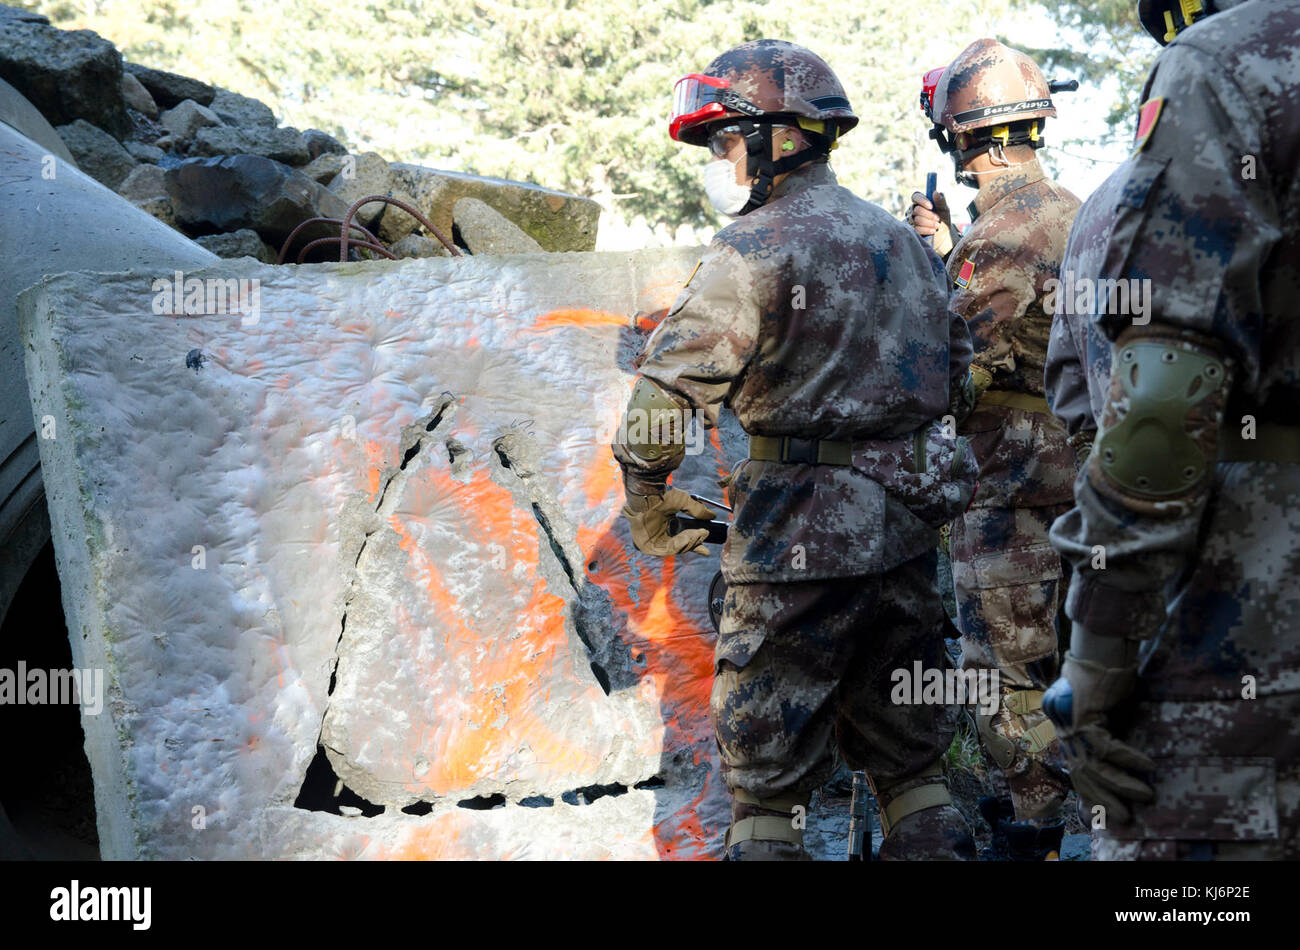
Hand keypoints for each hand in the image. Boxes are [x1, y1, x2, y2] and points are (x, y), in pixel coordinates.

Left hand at [622, 488, 715, 556]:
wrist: (647, 496)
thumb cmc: (660, 496)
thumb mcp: (683, 502)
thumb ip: (697, 510)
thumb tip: (712, 515)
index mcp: (666, 526)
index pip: (682, 540)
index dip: (695, 544)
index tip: (706, 551)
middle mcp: (659, 536)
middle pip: (680, 547)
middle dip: (694, 543)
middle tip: (704, 534)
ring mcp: (652, 543)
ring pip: (676, 549)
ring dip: (689, 542)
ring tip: (698, 533)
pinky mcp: (647, 548)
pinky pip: (667, 550)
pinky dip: (680, 544)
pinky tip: (688, 536)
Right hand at [907, 191, 953, 256]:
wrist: (943, 236)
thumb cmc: (943, 220)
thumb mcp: (945, 210)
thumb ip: (941, 201)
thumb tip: (935, 192)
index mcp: (921, 202)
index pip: (915, 196)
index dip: (922, 201)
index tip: (931, 206)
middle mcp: (913, 210)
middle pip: (917, 210)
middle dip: (929, 215)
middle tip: (938, 219)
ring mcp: (911, 220)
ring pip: (916, 220)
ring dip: (929, 223)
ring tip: (937, 226)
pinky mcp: (911, 230)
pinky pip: (916, 229)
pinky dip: (926, 230)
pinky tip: (932, 231)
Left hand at [1043, 652, 1155, 824]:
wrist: (1096, 651)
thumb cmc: (1103, 679)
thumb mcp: (1102, 711)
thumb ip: (1105, 733)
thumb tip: (1118, 758)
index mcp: (1068, 733)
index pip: (1076, 772)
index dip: (1091, 794)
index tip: (1106, 813)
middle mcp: (1066, 732)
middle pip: (1084, 776)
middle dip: (1105, 800)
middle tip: (1126, 818)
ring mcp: (1073, 725)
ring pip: (1096, 767)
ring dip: (1122, 785)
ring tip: (1146, 796)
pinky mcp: (1085, 716)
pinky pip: (1107, 747)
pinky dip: (1129, 759)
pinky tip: (1148, 767)